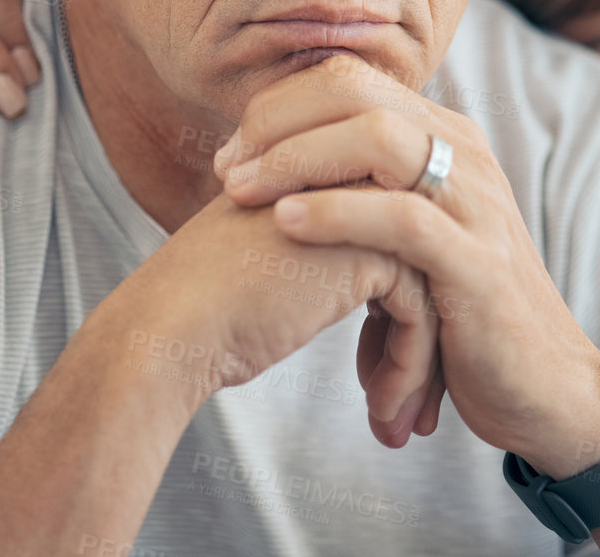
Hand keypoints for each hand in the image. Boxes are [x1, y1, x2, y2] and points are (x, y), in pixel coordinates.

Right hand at [105, 190, 442, 447]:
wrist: (171, 328)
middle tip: (419, 406)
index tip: (397, 371)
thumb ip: (324, 256)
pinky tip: (381, 409)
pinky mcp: (371, 245)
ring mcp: (362, 208)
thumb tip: (382, 298)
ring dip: (419, 364)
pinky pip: (419, 311)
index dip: (402, 314)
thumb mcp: (277, 264)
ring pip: (429, 289)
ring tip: (400, 421)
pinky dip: (407, 368)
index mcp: (324, 179)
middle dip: (426, 342)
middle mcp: (348, 183)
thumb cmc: (207, 311)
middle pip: (421, 263)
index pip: (395, 246)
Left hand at [217, 52, 599, 476]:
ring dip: (296, 157)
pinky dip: (337, 213)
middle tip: (226, 171)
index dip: (281, 106)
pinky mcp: (478, 264)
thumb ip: (366, 195)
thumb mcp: (412, 236)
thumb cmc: (463, 314)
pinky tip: (287, 223)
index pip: (350, 79)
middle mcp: (464, 155)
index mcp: (445, 138)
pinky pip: (402, 219)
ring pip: (379, 139)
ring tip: (242, 193)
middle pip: (357, 92)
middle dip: (278, 121)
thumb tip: (281, 175)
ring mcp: (476, 205)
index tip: (232, 153)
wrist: (543, 388)